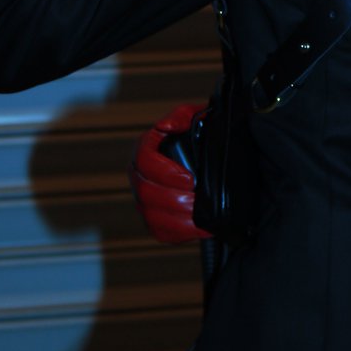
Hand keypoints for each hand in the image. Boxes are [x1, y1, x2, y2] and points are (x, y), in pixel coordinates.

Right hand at [128, 102, 210, 243]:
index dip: (166, 172)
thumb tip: (165, 126)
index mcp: (145, 148)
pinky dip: (180, 233)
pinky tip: (200, 227)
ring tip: (201, 214)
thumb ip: (180, 117)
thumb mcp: (194, 117)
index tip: (190, 179)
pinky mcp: (155, 219)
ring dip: (178, 218)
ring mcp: (144, 199)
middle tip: (198, 199)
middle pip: (146, 192)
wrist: (210, 155)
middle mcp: (139, 175)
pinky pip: (161, 232)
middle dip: (174, 199)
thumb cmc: (201, 133)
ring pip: (151, 216)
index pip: (144, 161)